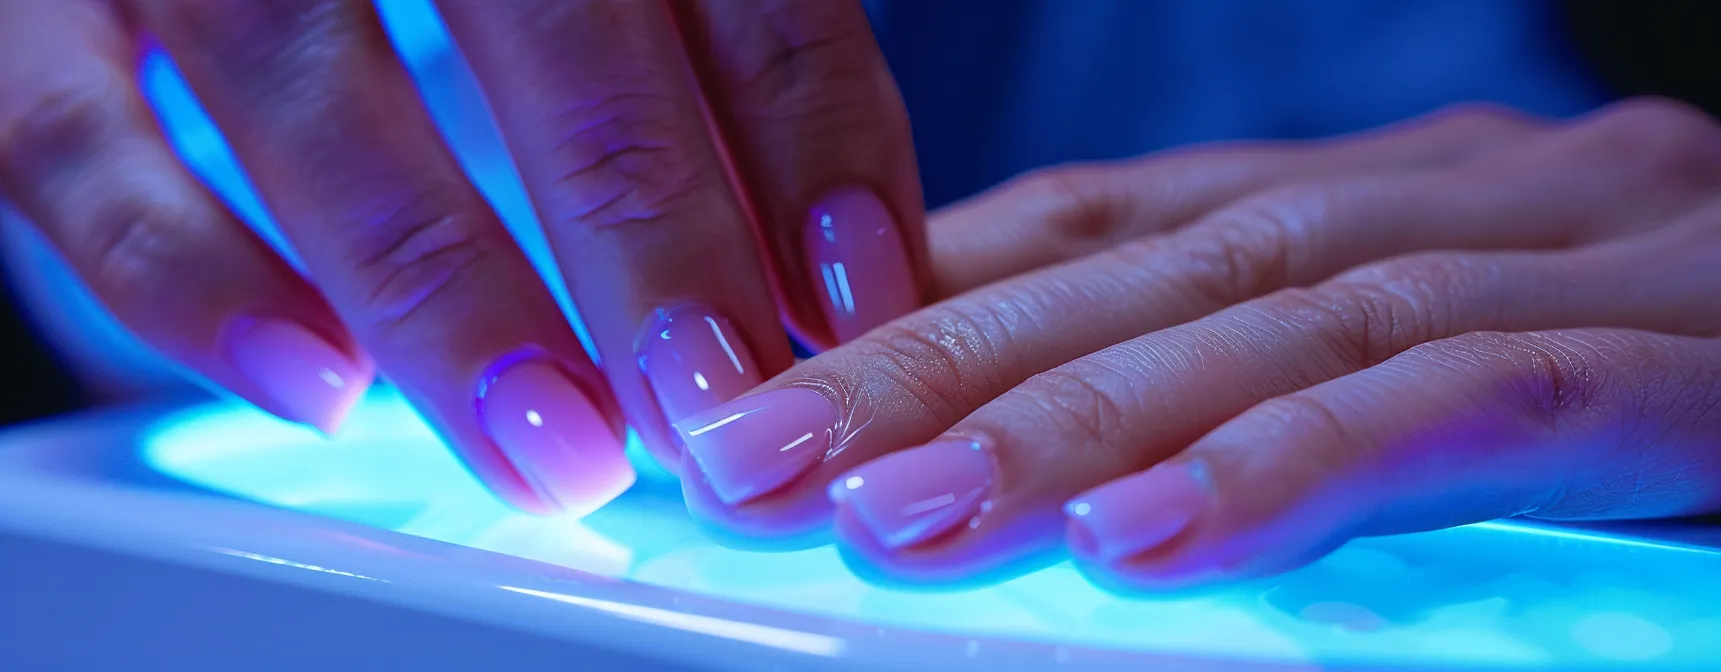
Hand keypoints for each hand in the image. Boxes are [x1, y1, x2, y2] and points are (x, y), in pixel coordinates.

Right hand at [0, 0, 925, 515]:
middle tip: (717, 401)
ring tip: (557, 443)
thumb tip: (836, 250)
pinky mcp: (26, 10)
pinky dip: (191, 280)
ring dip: (452, 290)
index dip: (808, 140)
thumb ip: (700, 56)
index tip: (852, 300)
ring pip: (311, 85)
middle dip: (650, 233)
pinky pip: (71, 147)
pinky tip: (318, 389)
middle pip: (553, 26)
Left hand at [669, 99, 1720, 590]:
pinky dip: (1306, 469)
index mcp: (1398, 200)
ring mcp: (1623, 251)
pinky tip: (1158, 542)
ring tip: (909, 513)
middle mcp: (1496, 191)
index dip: (935, 296)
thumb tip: (1027, 476)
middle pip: (1177, 267)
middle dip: (955, 365)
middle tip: (767, 455)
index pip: (1124, 226)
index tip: (765, 378)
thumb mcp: (1405, 418)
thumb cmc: (1665, 458)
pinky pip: (1488, 406)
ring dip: (1089, 420)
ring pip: (1304, 315)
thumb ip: (1242, 418)